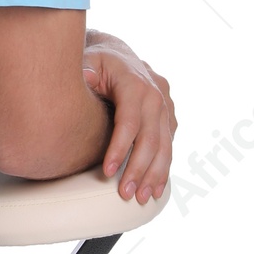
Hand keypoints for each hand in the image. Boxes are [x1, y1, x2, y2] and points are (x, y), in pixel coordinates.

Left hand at [81, 36, 176, 203]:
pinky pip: (169, 145)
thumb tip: (84, 81)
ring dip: (154, 175)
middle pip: (150, 138)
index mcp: (135, 83)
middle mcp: (155, 94)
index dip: (120, 147)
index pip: (129, 120)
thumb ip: (84, 73)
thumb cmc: (95, 62)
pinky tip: (156, 189)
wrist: (117, 54)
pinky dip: (163, 168)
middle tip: (125, 194)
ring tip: (141, 198)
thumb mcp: (87, 62)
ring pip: (165, 145)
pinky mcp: (168, 117)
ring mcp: (165, 106)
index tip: (106, 171)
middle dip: (138, 169)